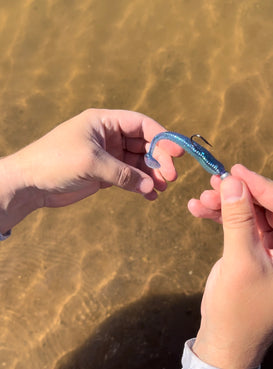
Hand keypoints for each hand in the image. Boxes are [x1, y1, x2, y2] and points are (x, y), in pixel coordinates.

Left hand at [0, 109, 181, 231]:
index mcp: (104, 122)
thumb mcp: (91, 163)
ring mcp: (107, 156)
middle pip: (144, 144)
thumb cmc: (56, 162)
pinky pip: (129, 178)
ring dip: (152, 175)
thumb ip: (123, 174)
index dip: (161, 136)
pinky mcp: (104, 175)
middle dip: (159, 159)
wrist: (30, 183)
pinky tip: (150, 196)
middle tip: (170, 178)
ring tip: (161, 189)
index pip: (141, 123)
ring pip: (138, 163)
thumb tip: (152, 186)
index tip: (176, 153)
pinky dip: (140, 186)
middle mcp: (108, 136)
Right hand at [192, 174, 272, 368]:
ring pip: (248, 215)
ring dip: (224, 205)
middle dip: (238, 195)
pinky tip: (197, 210)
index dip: (260, 187)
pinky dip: (219, 218)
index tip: (235, 171)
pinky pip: (237, 227)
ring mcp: (267, 249)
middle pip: (265, 208)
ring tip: (199, 200)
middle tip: (213, 184)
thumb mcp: (240, 262)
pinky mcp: (248, 252)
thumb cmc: (238, 309)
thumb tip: (233, 182)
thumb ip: (238, 220)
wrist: (224, 341)